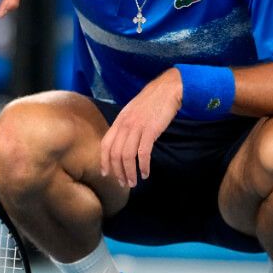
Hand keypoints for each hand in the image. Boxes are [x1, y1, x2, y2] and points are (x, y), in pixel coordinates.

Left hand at [101, 68, 182, 187]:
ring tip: (133, 182)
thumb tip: (123, 142)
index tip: (107, 174)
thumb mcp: (133, 111)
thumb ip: (126, 125)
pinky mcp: (150, 130)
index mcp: (119, 120)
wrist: (168, 89)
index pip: (105, 144)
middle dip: (117, 172)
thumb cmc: (152, 101)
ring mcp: (137, 127)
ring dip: (129, 172)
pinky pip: (143, 153)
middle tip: (123, 183)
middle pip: (115, 154)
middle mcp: (125, 124)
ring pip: (127, 156)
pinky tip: (145, 173)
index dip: (104, 161)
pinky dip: (143, 166)